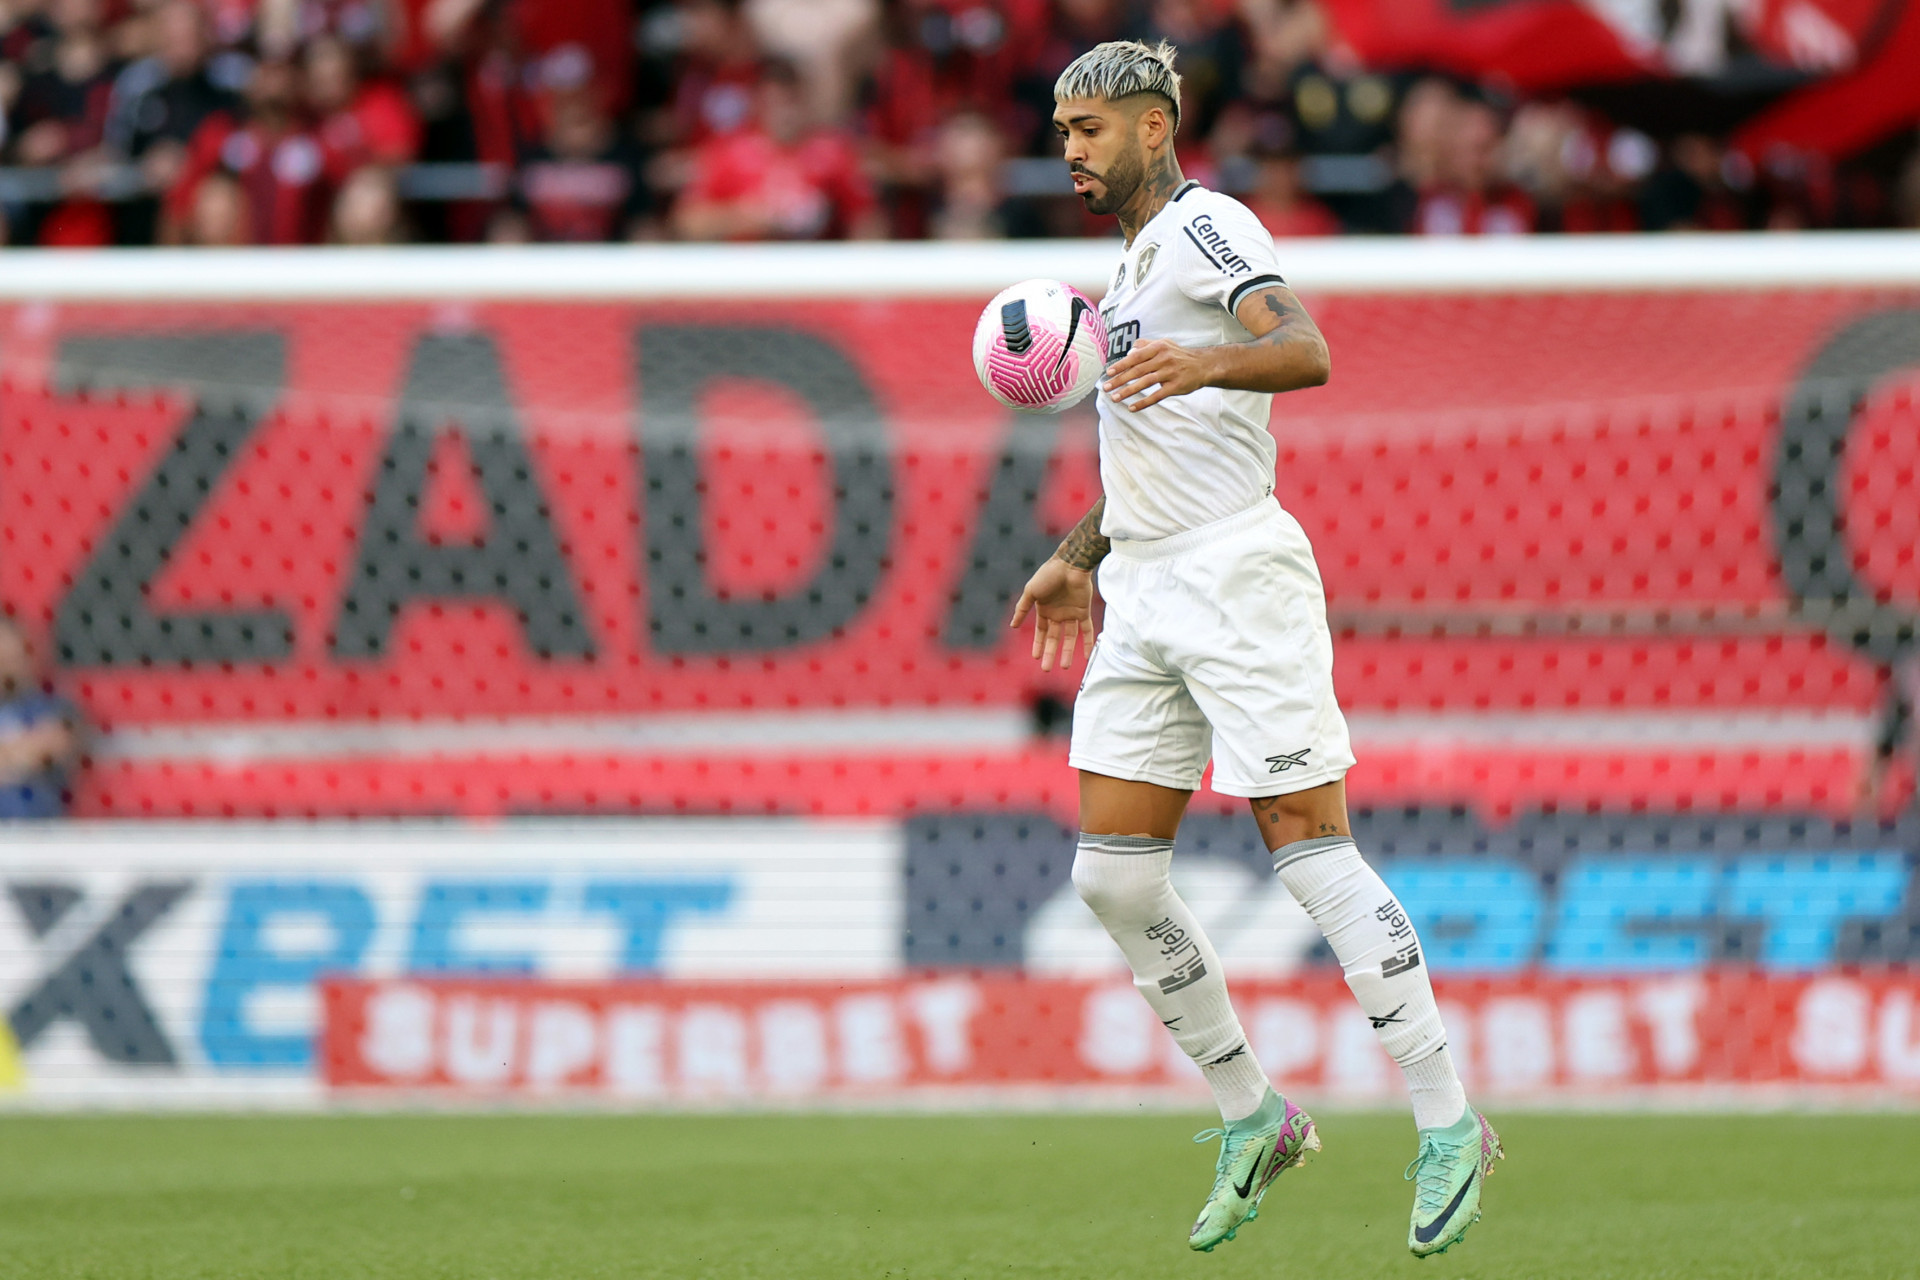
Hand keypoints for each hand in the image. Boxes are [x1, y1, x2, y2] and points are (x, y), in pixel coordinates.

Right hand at [1009, 556, 1094, 671]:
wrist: (1069, 564)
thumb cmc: (1047, 575)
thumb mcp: (1030, 592)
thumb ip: (1022, 608)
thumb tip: (1012, 626)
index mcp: (1044, 609)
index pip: (1041, 631)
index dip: (1038, 644)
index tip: (1035, 657)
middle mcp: (1058, 613)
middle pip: (1054, 638)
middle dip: (1050, 653)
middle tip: (1046, 669)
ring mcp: (1071, 613)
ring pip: (1070, 637)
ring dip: (1067, 652)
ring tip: (1064, 667)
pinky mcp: (1084, 611)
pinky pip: (1087, 630)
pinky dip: (1088, 642)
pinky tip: (1087, 656)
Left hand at [1103, 339, 1214, 411]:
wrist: (1204, 365)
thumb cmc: (1180, 355)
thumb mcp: (1164, 344)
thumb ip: (1146, 345)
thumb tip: (1129, 351)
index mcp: (1158, 348)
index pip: (1135, 356)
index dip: (1121, 365)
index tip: (1109, 372)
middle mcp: (1163, 359)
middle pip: (1137, 371)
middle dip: (1120, 380)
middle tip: (1106, 388)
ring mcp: (1170, 373)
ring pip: (1145, 383)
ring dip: (1128, 392)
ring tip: (1115, 398)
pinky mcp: (1175, 386)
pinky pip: (1156, 396)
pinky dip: (1143, 403)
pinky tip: (1132, 408)